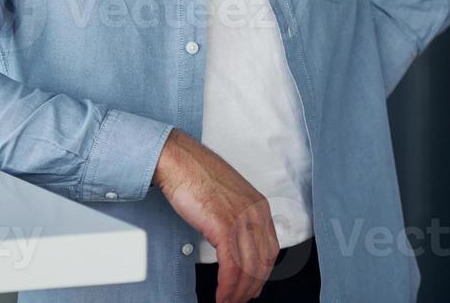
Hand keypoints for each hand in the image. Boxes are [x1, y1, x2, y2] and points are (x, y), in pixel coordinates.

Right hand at [153, 130, 278, 302]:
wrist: (179, 161)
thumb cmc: (196, 173)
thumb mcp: (227, 196)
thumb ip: (236, 216)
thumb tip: (234, 241)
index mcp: (259, 205)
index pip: (270, 249)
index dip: (262, 272)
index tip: (253, 285)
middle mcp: (255, 213)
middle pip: (263, 262)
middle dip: (252, 286)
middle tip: (240, 299)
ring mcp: (242, 220)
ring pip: (248, 269)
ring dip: (238, 292)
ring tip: (228, 302)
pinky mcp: (225, 227)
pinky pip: (232, 267)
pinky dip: (227, 286)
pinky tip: (221, 295)